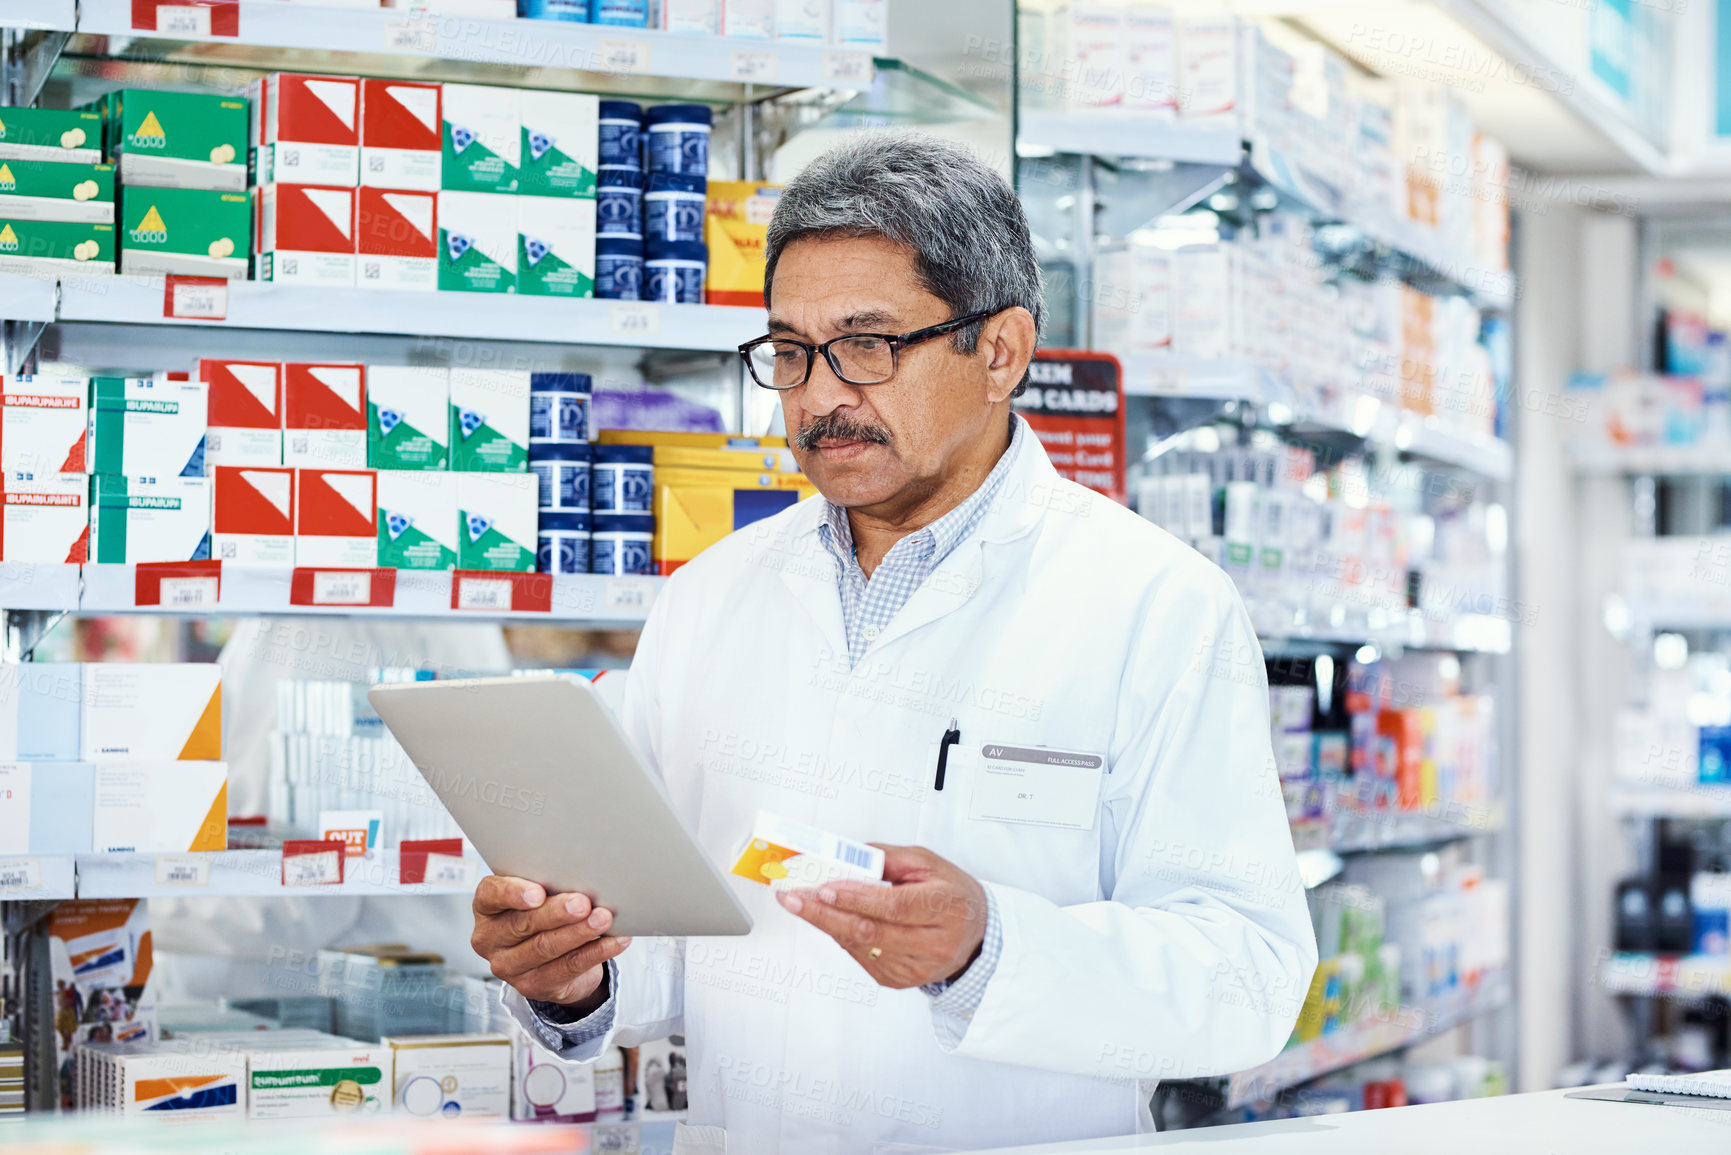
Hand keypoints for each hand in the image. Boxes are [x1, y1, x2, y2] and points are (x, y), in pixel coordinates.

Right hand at [471, 875, 631, 1008]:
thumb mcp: (539, 893)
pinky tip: (615, 941)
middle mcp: (490, 939)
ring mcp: (508, 966)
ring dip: (579, 932)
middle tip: (583, 903)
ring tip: (603, 919)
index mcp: (486, 907)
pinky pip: (567, 968)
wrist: (551, 955)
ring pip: (545, 948)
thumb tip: (582, 874)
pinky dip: (595, 952)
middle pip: (522, 923)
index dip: (513, 893)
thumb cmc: (543, 911)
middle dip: (556, 913)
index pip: (491, 895)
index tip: (538, 892)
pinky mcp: (532, 986)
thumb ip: (548, 884)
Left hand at [776, 845, 987, 988]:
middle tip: (793, 897)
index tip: (823, 887)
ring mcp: (916, 967)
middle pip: (869, 931)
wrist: (975, 935)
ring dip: (826, 924)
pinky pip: (861, 957)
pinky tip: (832, 920)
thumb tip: (846, 856)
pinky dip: (842, 935)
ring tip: (801, 903)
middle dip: (824, 913)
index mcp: (947, 907)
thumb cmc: (951, 895)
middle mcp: (934, 942)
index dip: (855, 898)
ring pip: (860, 946)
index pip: (894, 906)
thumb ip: (887, 858)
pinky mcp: (901, 980)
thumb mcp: (928, 863)